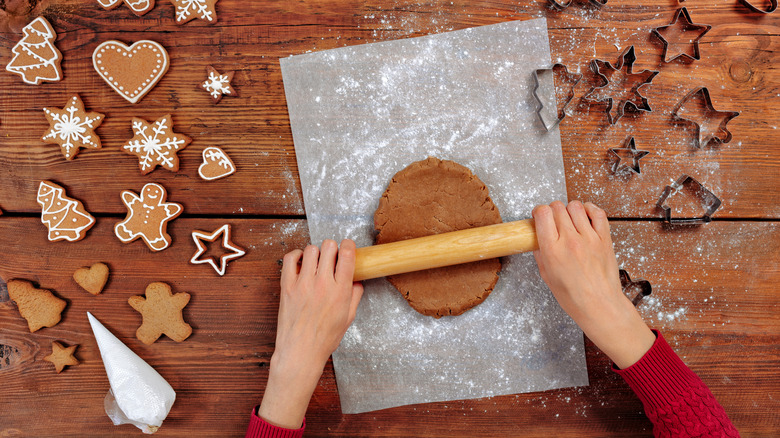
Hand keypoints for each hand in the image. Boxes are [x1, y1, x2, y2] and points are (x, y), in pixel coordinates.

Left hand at [258, 239, 363, 428]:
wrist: (300, 351)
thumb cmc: (324, 338)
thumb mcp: (348, 318)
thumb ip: (355, 297)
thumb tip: (357, 282)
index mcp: (340, 291)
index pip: (347, 255)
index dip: (349, 246)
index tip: (348, 247)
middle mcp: (322, 284)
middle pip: (329, 247)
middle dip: (333, 248)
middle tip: (332, 256)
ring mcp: (303, 284)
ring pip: (311, 250)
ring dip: (316, 252)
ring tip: (316, 261)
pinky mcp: (287, 286)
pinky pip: (289, 259)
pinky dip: (296, 255)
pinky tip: (300, 261)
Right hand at [532, 201, 654, 368]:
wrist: (599, 305)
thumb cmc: (574, 297)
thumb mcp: (547, 276)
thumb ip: (541, 254)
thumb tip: (539, 241)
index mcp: (553, 250)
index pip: (543, 214)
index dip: (539, 211)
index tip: (539, 216)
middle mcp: (570, 240)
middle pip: (557, 207)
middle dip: (552, 210)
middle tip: (553, 220)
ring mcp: (589, 238)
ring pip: (575, 206)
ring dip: (569, 210)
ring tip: (569, 219)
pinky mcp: (604, 238)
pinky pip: (598, 213)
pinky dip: (590, 209)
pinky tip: (585, 215)